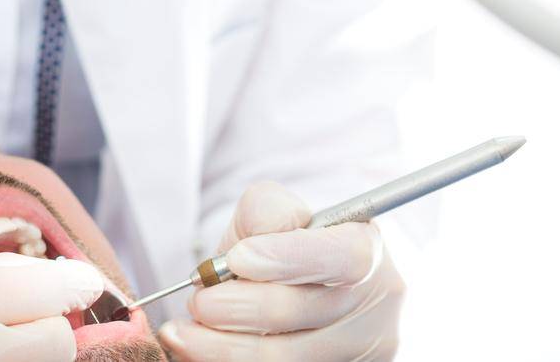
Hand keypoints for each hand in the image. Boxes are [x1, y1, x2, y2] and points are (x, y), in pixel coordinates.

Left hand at [158, 183, 404, 361]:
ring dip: (223, 345)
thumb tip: (252, 245)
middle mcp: (375, 303)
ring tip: (184, 331)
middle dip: (240, 306)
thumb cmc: (284, 245)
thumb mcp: (276, 213)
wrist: (294, 286)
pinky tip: (197, 350)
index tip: (237, 259)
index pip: (345, 256)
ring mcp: (361, 347)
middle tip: (199, 300)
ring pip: (286, 356)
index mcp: (367, 248)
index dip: (289, 258)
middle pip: (304, 311)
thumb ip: (268, 212)